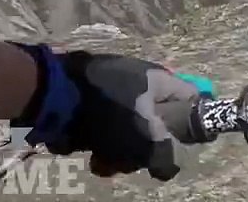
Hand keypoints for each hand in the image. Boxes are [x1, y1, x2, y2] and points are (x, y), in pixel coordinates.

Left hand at [13, 45, 205, 180]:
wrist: (53, 95)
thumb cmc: (107, 111)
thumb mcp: (144, 136)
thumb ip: (166, 154)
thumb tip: (170, 166)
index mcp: (159, 81)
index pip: (192, 97)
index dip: (193, 121)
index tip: (181, 144)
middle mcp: (140, 82)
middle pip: (158, 122)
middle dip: (145, 148)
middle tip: (133, 161)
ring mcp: (113, 90)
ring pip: (129, 130)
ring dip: (119, 153)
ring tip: (104, 163)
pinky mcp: (90, 100)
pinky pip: (105, 128)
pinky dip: (99, 144)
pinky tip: (89, 154)